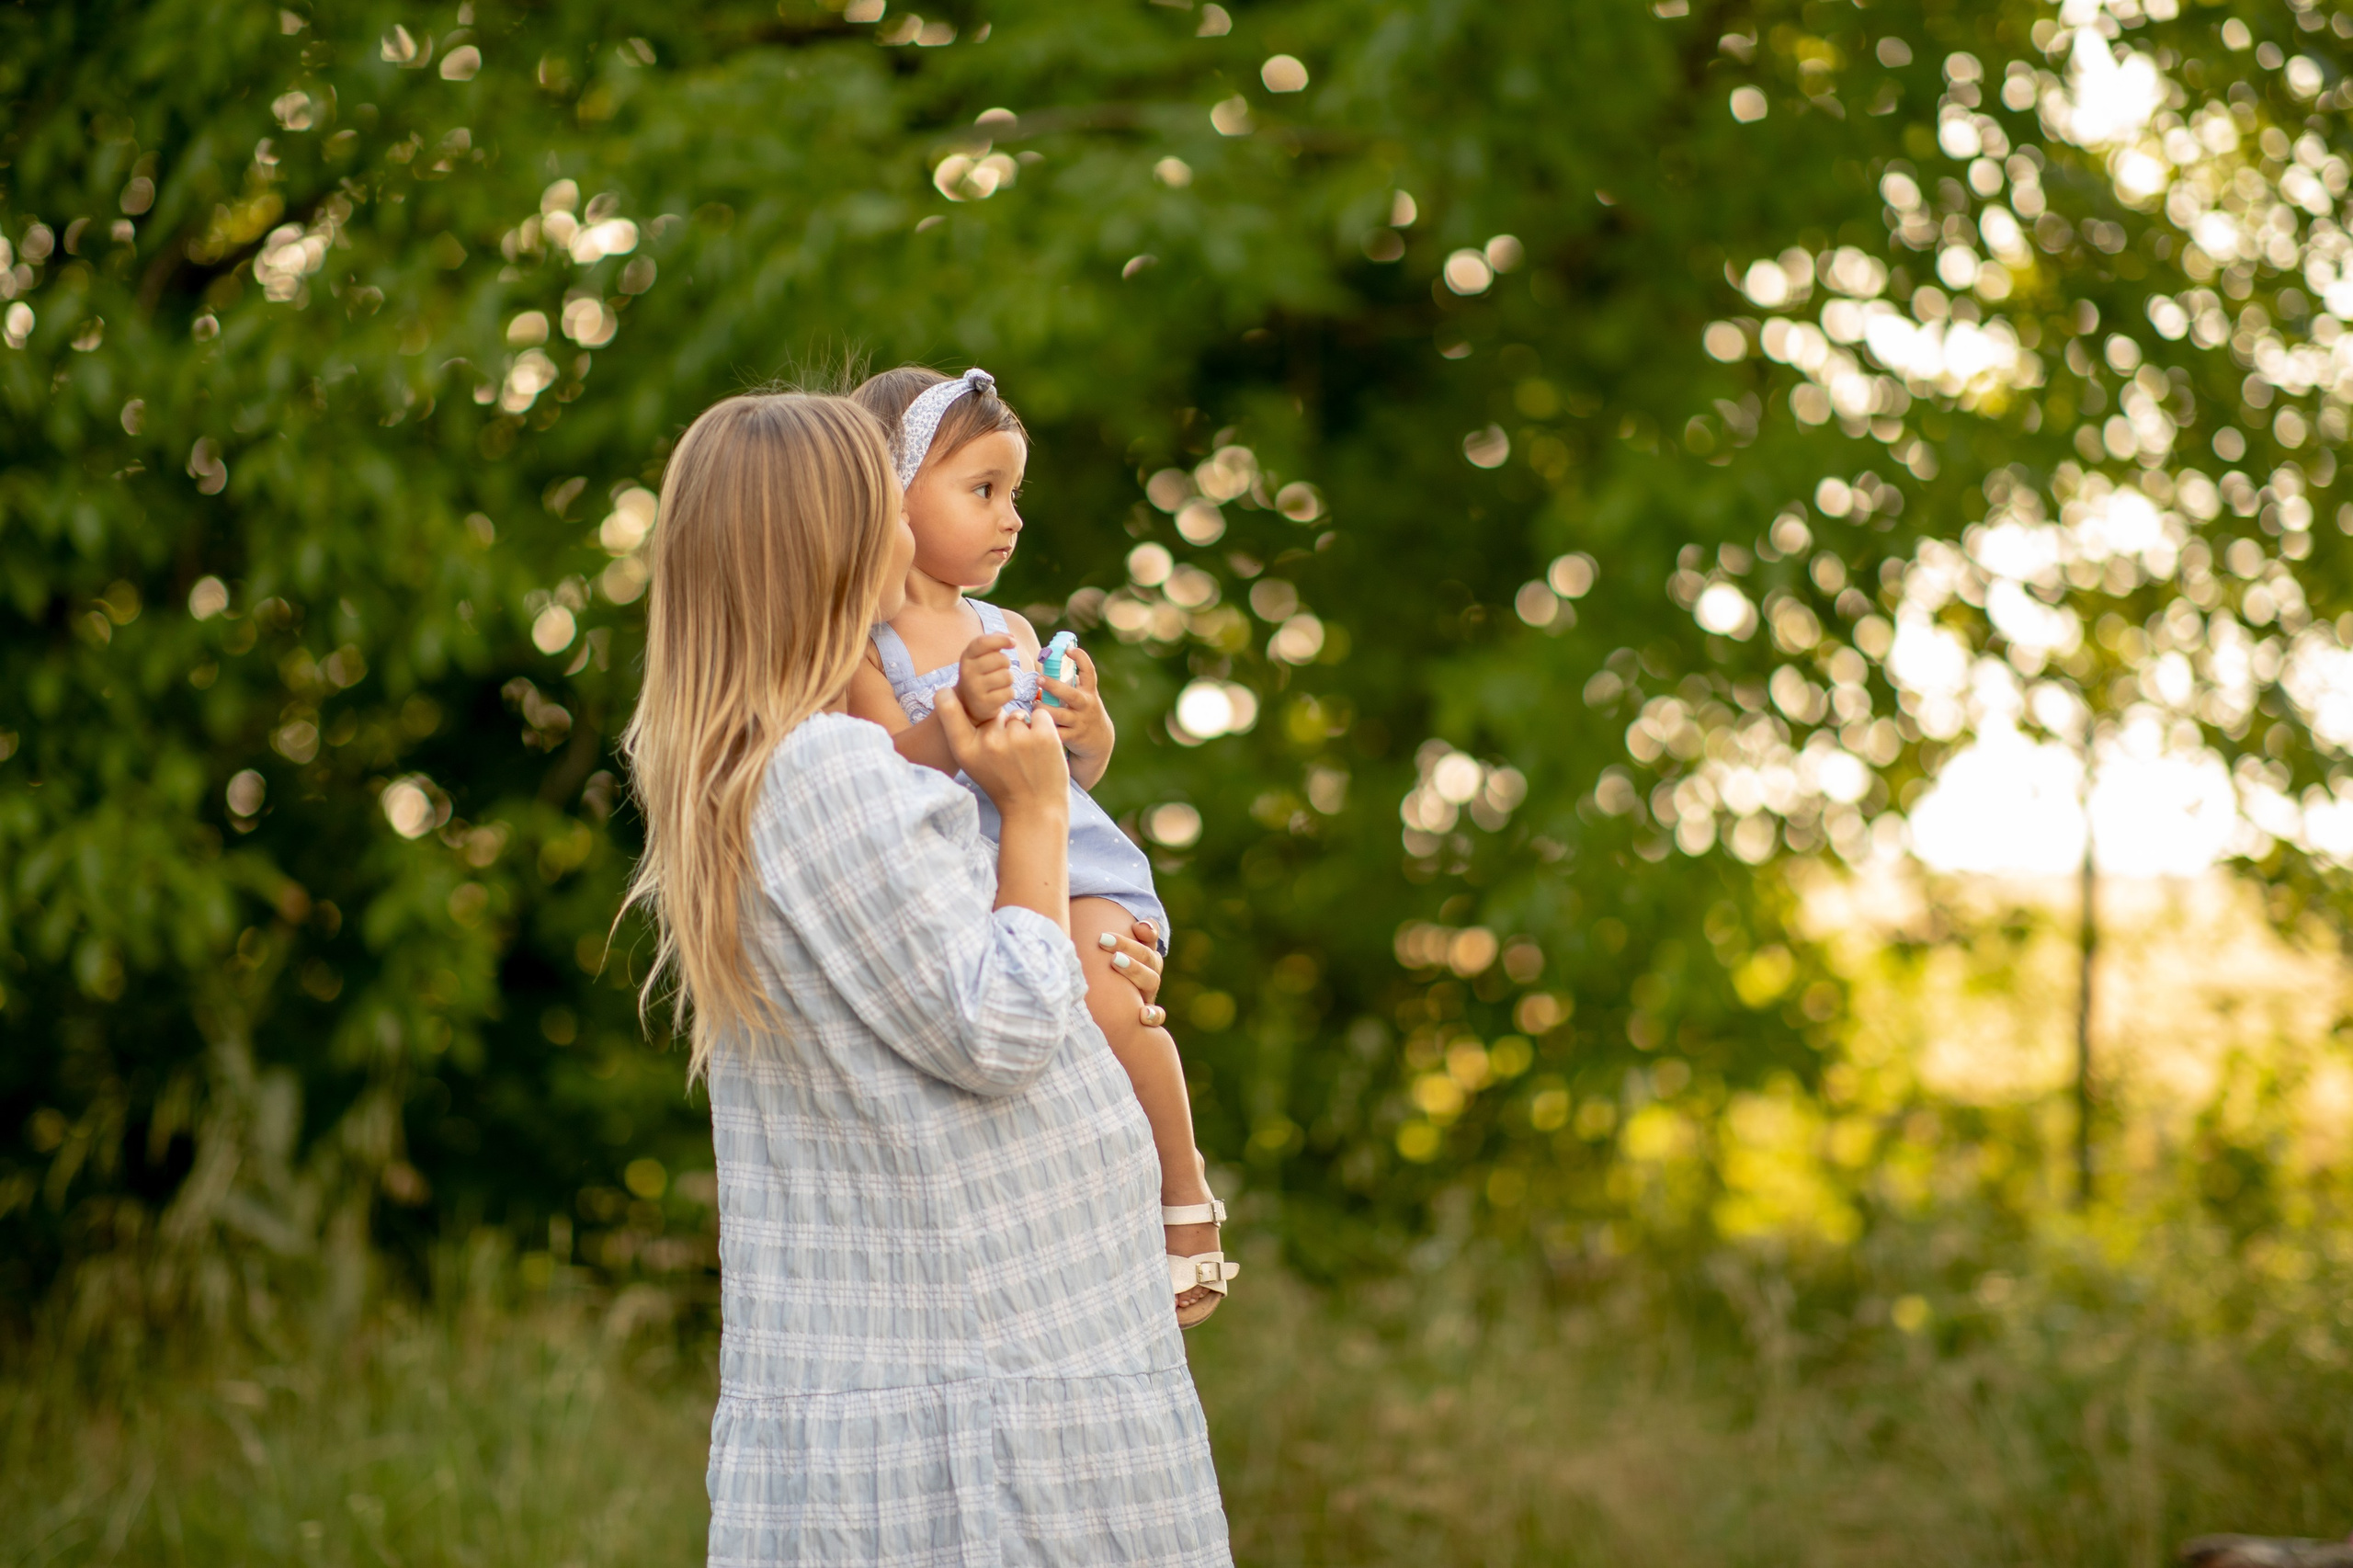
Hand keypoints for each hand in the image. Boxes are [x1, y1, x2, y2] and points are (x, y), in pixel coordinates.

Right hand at [937, 694, 1069, 818]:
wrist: (1035, 810)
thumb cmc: (1003, 786)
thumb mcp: (973, 765)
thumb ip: (966, 736)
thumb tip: (958, 699)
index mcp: (967, 751)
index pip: (947, 709)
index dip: (945, 698)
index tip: (945, 693)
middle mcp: (989, 742)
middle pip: (994, 715)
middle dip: (1002, 728)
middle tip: (1010, 758)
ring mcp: (1017, 738)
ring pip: (1017, 716)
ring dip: (1024, 730)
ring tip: (1026, 758)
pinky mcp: (1043, 735)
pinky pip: (1039, 714)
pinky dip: (1042, 726)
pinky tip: (1041, 749)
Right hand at [953, 633, 1017, 722]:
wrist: (967, 704)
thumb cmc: (980, 675)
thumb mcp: (981, 656)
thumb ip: (994, 642)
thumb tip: (1012, 637)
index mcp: (966, 657)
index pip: (983, 642)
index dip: (1001, 639)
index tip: (1013, 642)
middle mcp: (967, 672)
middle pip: (1001, 659)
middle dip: (1006, 664)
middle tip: (999, 670)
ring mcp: (974, 689)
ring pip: (1007, 676)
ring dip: (1008, 680)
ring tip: (998, 683)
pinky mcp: (984, 704)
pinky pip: (1009, 693)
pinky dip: (1008, 693)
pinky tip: (998, 695)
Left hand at [1038, 646, 1115, 769]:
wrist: (1100, 741)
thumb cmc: (1085, 712)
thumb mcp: (1085, 697)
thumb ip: (1072, 684)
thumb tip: (1048, 665)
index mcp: (1089, 692)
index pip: (1089, 672)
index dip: (1081, 658)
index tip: (1069, 649)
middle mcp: (1086, 706)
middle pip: (1070, 694)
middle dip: (1053, 686)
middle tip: (1038, 679)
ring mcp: (1079, 722)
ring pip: (1059, 715)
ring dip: (1043, 709)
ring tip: (1033, 705)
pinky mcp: (1073, 737)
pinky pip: (1055, 733)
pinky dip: (1043, 729)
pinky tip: (1033, 724)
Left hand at [1094, 919, 1163, 1021]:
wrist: (1099, 1015)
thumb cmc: (1092, 975)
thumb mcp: (1092, 955)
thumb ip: (1087, 934)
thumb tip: (1067, 908)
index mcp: (1139, 952)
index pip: (1150, 935)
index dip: (1148, 929)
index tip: (1136, 925)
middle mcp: (1147, 971)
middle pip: (1148, 955)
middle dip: (1128, 945)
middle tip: (1104, 939)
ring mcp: (1147, 993)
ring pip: (1152, 979)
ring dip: (1135, 970)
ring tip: (1115, 961)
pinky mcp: (1146, 1015)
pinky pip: (1157, 1016)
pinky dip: (1153, 1015)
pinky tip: (1143, 1015)